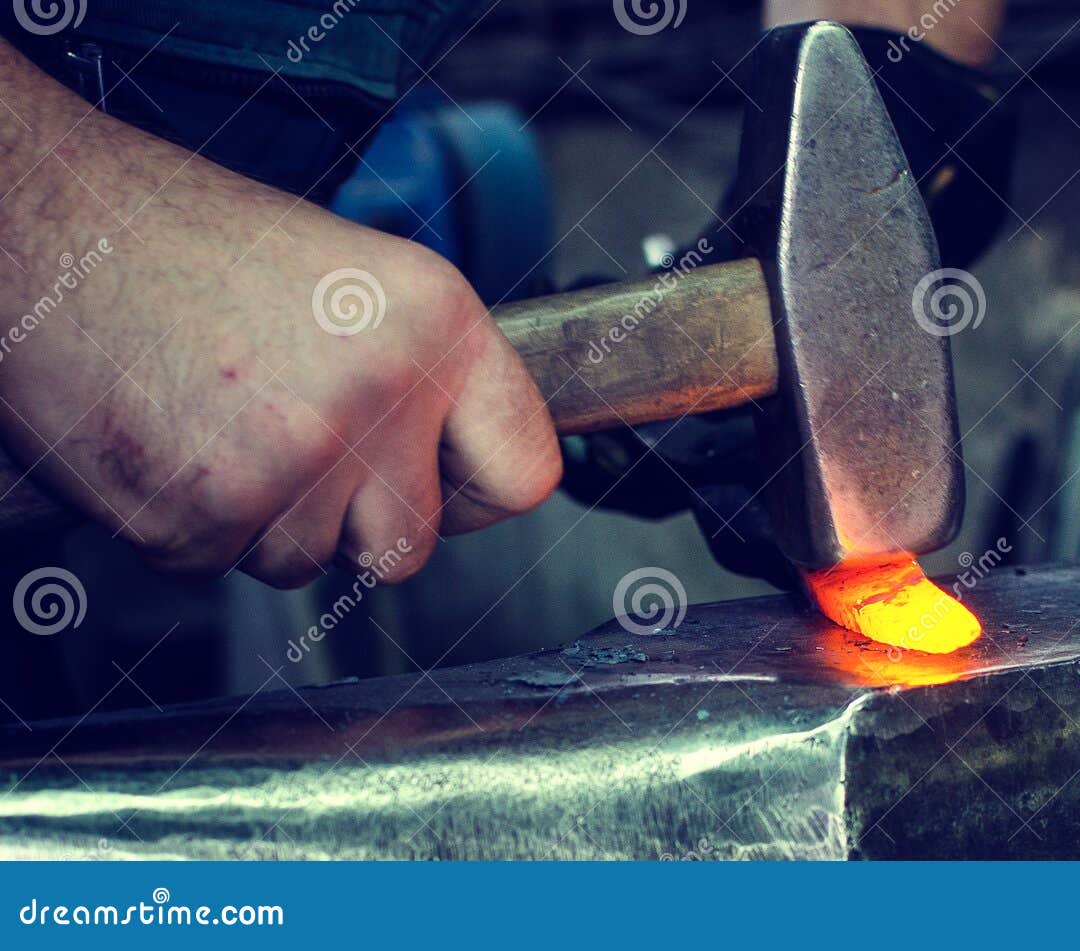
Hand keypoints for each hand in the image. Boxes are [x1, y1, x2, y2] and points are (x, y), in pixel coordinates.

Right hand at [0, 44, 559, 586]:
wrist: (44, 224)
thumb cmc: (188, 242)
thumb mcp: (359, 281)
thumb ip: (427, 375)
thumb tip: (470, 462)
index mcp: (438, 324)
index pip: (527, 472)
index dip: (479, 492)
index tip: (449, 484)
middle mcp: (381, 392)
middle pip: (410, 545)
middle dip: (352, 518)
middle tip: (291, 438)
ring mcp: (293, 459)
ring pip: (309, 563)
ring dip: (265, 517)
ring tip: (216, 417)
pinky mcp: (202, 512)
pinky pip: (220, 565)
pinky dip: (189, 523)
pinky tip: (168, 438)